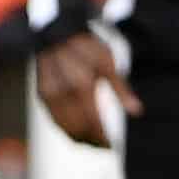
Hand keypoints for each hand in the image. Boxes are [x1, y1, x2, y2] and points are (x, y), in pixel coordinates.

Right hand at [35, 30, 143, 148]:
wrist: (54, 31)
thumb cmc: (86, 45)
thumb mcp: (108, 61)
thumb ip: (121, 89)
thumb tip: (136, 112)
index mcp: (81, 85)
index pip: (92, 122)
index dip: (102, 138)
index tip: (113, 146)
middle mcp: (62, 93)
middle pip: (77, 130)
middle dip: (92, 142)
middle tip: (105, 146)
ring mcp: (49, 96)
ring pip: (64, 129)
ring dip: (79, 139)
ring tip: (94, 143)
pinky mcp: (41, 96)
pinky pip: (55, 121)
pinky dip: (67, 130)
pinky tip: (79, 131)